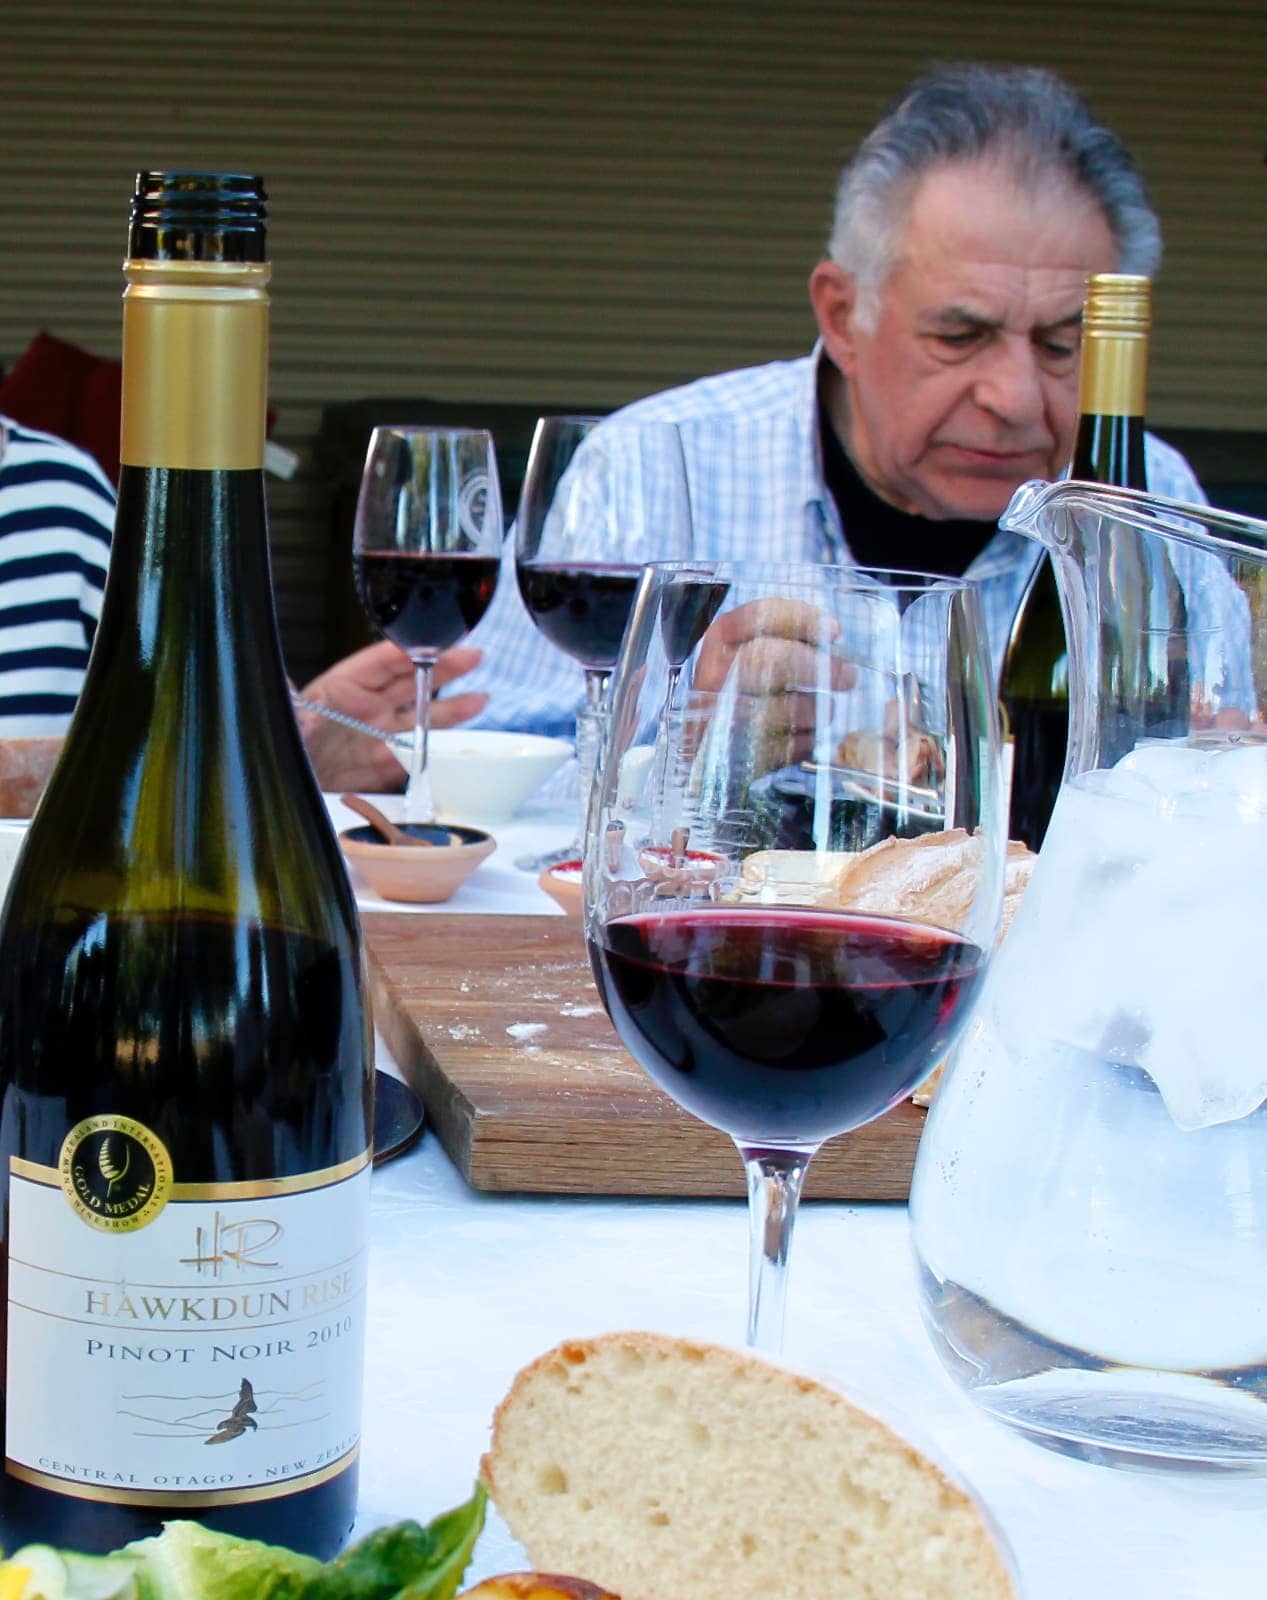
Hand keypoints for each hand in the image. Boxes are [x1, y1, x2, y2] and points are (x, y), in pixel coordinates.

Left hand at [295, 640, 487, 791]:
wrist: (280, 790)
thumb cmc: (284, 748)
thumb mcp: (285, 720)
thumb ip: (290, 702)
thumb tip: (282, 682)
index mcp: (341, 688)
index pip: (380, 662)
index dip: (408, 650)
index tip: (432, 643)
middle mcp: (365, 708)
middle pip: (410, 681)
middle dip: (443, 668)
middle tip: (472, 656)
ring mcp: (377, 736)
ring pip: (421, 718)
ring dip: (451, 709)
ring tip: (480, 700)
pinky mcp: (382, 767)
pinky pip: (415, 756)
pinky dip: (437, 751)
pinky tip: (458, 746)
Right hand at [691, 598, 855, 767]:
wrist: (710, 749)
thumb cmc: (742, 691)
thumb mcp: (751, 654)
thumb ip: (787, 642)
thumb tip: (834, 649)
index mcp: (722, 638)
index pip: (762, 615)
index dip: (804, 620)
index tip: (835, 631)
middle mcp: (715, 672)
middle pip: (772, 658)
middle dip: (818, 667)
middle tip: (848, 677)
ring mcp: (721, 714)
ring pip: (783, 707)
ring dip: (814, 710)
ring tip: (826, 712)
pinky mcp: (734, 752)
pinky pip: (785, 745)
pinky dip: (804, 741)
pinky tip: (805, 736)